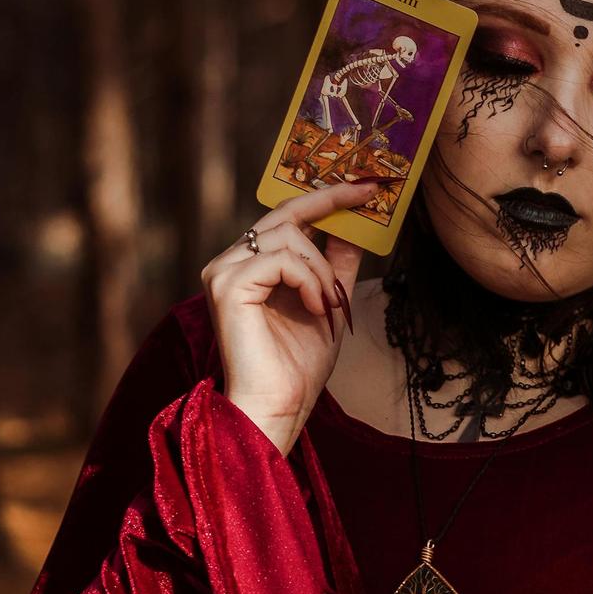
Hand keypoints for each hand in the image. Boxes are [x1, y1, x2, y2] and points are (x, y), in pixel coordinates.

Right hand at [200, 178, 380, 454]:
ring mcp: (224, 271)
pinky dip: (308, 280)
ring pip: (288, 236)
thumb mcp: (328, 303)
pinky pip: (280, 258)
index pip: (287, 218)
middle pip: (285, 214)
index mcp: (250, 266)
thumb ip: (337, 266)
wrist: (278, 407)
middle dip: (331, 201)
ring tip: (328, 303)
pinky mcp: (227, 285)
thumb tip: (355, 228)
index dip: (325, 197)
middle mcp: (230, 263)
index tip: (365, 186)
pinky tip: (315, 307)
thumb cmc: (297, 367)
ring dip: (322, 268)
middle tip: (368, 192)